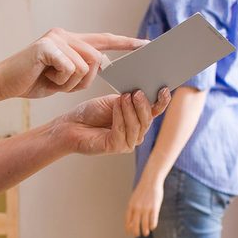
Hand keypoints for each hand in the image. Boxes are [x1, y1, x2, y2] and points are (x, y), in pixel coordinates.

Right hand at [0, 29, 146, 99]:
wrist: (3, 82)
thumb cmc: (33, 81)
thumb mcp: (64, 78)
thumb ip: (83, 69)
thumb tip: (104, 65)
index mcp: (71, 40)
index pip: (105, 39)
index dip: (127, 43)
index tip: (149, 44)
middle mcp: (66, 34)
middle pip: (97, 60)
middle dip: (83, 80)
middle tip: (60, 83)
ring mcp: (57, 38)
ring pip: (85, 66)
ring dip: (70, 82)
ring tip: (50, 78)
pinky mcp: (48, 45)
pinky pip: (70, 68)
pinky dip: (60, 80)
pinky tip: (45, 76)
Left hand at [55, 87, 169, 156]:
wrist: (72, 123)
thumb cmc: (92, 112)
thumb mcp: (114, 101)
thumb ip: (129, 99)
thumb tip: (142, 91)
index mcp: (138, 119)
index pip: (155, 111)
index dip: (162, 101)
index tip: (164, 89)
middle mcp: (136, 133)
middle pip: (147, 119)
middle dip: (143, 105)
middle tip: (137, 92)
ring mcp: (127, 142)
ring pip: (136, 126)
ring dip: (130, 110)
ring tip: (124, 97)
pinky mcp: (116, 147)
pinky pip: (122, 131)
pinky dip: (120, 117)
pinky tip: (116, 106)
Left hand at [125, 171, 164, 236]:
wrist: (151, 180)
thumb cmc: (143, 190)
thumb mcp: (135, 198)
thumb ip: (133, 207)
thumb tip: (132, 219)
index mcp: (131, 205)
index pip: (127, 220)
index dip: (128, 228)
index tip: (129, 232)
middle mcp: (137, 208)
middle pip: (135, 225)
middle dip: (136, 232)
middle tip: (138, 235)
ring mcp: (146, 208)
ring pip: (144, 225)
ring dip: (145, 231)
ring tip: (146, 233)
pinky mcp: (154, 208)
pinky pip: (153, 221)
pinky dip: (152, 226)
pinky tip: (152, 227)